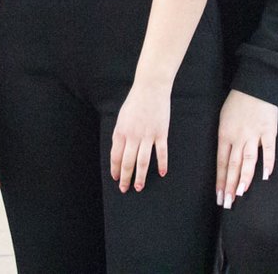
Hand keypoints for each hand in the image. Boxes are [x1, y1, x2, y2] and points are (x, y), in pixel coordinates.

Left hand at [110, 79, 170, 193]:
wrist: (150, 87)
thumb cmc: (135, 102)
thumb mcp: (122, 118)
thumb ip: (120, 134)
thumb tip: (119, 151)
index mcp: (121, 131)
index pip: (115, 156)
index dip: (115, 169)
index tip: (115, 179)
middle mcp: (133, 136)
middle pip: (128, 162)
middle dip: (125, 178)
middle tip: (125, 189)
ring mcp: (147, 135)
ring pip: (143, 161)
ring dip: (141, 176)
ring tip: (139, 187)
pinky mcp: (161, 133)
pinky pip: (161, 152)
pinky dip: (162, 164)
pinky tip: (162, 173)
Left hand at [215, 89, 276, 207]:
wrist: (255, 85)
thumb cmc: (237, 102)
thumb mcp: (223, 119)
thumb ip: (225, 139)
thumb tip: (225, 159)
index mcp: (225, 134)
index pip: (221, 162)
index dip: (220, 180)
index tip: (219, 196)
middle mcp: (238, 137)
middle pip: (233, 165)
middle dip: (229, 185)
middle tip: (227, 203)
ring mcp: (254, 134)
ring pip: (248, 160)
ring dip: (244, 177)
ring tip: (241, 193)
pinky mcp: (269, 131)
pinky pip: (268, 149)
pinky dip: (267, 162)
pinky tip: (265, 176)